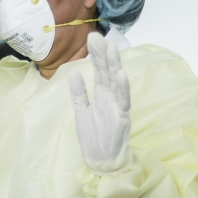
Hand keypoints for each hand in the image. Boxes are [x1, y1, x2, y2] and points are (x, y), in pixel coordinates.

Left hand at [69, 32, 131, 172]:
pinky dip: (122, 87)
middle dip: (102, 54)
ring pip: (116, 82)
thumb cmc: (93, 137)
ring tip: (111, 49)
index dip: (96, 55)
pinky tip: (120, 74)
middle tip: (96, 37)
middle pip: (107, 72)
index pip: (99, 71)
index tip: (91, 38)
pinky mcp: (122, 117)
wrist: (101, 161)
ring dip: (114, 65)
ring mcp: (118, 106)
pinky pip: (123, 100)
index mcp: (101, 94)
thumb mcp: (81, 112)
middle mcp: (111, 97)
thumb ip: (79, 93)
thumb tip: (74, 73)